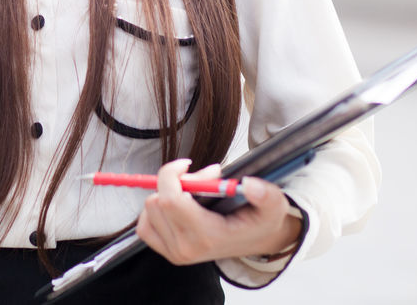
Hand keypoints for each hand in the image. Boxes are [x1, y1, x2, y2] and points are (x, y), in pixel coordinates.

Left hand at [136, 158, 302, 264]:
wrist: (256, 241)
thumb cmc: (260, 220)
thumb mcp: (272, 205)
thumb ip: (265, 195)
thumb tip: (249, 184)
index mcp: (207, 237)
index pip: (170, 200)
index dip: (171, 174)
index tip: (187, 163)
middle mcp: (185, 248)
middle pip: (158, 201)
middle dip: (175, 181)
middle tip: (201, 179)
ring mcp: (174, 253)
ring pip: (149, 209)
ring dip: (166, 193)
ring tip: (193, 193)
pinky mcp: (166, 251)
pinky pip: (144, 225)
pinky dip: (156, 209)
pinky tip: (176, 204)